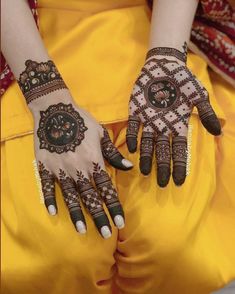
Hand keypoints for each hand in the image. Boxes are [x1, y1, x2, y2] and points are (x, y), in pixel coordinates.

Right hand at [32, 99, 133, 237]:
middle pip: (90, 197)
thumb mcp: (101, 134)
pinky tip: (52, 212)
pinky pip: (47, 186)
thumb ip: (114, 154)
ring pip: (70, 196)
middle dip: (99, 216)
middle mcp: (78, 169)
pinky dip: (49, 199)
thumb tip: (130, 167)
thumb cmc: (82, 120)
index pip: (107, 189)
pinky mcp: (45, 167)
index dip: (114, 207)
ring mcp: (60, 169)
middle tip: (105, 234)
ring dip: (77, 214)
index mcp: (93, 161)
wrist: (56, 109)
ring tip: (82, 230)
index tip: (120, 223)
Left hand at [126, 47, 220, 186]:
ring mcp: (148, 120)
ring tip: (144, 172)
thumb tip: (219, 133)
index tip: (178, 181)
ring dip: (146, 157)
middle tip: (161, 184)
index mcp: (177, 125)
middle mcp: (162, 127)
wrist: (164, 65)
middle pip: (162, 151)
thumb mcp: (199, 96)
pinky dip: (133, 137)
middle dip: (162, 167)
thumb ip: (206, 114)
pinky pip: (134, 127)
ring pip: (147, 143)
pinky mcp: (136, 111)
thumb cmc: (183, 81)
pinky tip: (133, 148)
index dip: (179, 165)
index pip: (179, 150)